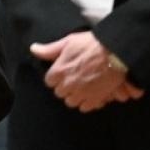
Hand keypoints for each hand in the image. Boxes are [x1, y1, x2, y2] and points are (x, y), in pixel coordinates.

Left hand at [29, 32, 144, 112]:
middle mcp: (68, 85)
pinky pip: (86, 107)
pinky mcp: (96, 99)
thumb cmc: (92, 44)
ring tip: (83, 87)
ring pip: (72, 102)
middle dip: (66, 87)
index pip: (49, 81)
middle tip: (74, 79)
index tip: (63, 73)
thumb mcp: (68, 42)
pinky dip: (88, 102)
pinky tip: (92, 94)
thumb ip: (50, 50)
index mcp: (59, 71)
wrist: (116, 51)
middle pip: (60, 92)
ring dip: (76, 96)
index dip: (56, 77)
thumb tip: (33, 49)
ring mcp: (82, 93)